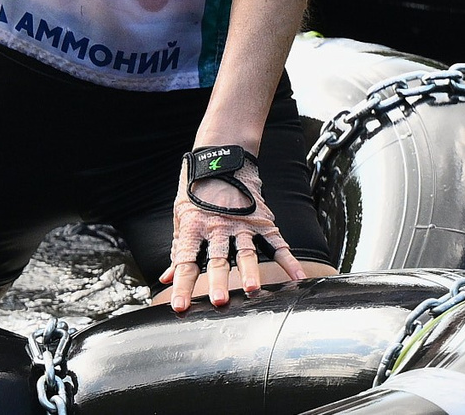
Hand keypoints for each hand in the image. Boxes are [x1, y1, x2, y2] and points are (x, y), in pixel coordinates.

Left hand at [160, 154, 302, 310]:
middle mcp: (218, 227)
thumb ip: (179, 250)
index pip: (186, 262)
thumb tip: (166, 278)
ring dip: (249, 271)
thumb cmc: (197, 190)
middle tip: (219, 300)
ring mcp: (242, 224)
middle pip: (217, 259)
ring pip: (246, 252)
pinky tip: (298, 276)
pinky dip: (289, 260)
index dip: (181, 285)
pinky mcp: (261, 220)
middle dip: (218, 280)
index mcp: (194, 227)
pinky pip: (277, 243)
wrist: (222, 157)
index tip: (180, 307)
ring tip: (253, 288)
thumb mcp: (181, 216)